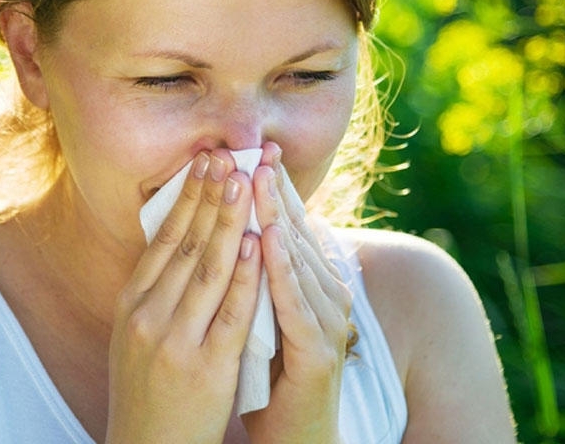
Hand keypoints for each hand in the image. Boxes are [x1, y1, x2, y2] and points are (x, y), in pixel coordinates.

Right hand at [106, 150, 262, 443]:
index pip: (162, 240)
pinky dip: (242, 274)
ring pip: (205, 269)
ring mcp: (173, 340)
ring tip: (241, 182)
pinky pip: (229, 312)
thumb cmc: (148, 389)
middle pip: (183, 244)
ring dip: (226, 221)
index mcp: (131, 304)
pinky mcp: (205, 366)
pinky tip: (253, 242)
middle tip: (224, 156)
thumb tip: (175, 239)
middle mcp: (146, 316)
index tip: (203, 163)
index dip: (185, 198)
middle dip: (207, 197)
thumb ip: (155, 291)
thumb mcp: (135, 335)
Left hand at [242, 144, 352, 442]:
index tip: (251, 152)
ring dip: (276, 217)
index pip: (288, 226)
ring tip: (257, 179)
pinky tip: (267, 242)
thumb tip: (238, 229)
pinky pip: (296, 305)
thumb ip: (256, 273)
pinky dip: (281, 271)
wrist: (293, 435)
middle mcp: (325, 296)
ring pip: (298, 260)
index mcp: (309, 284)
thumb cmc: (272, 372)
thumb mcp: (261, 313)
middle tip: (257, 150)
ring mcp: (326, 323)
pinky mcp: (320, 353)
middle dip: (273, 191)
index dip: (271, 189)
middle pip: (295, 233)